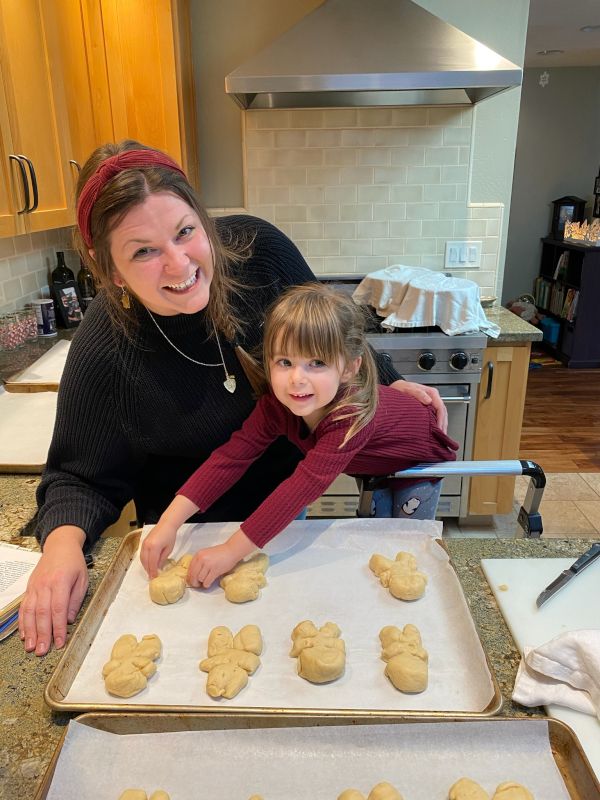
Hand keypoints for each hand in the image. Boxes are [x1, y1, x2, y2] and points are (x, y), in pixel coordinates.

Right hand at [19, 526, 87, 655]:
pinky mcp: (29, 589)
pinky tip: (24, 634)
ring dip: (30, 632)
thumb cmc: (74, 563)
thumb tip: (69, 621)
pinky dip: (22, 622)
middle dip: (42, 634)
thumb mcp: (83, 579)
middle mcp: (45, 585)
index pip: (59, 609)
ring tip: (31, 648)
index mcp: (61, 582)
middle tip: (42, 652)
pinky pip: (24, 607)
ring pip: (30, 612)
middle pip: (42, 613)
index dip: (58, 628)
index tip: (59, 643)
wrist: (59, 546)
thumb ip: (76, 600)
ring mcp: (35, 587)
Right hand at [140, 520, 177, 578]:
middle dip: (148, 570)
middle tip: (151, 577)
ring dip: (145, 566)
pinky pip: (141, 554)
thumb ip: (162, 559)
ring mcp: (143, 544)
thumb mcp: (168, 549)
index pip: (152, 562)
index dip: (153, 571)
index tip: (154, 578)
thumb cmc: (170, 536)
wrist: (166, 524)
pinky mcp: (143, 542)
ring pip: (142, 558)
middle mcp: (147, 546)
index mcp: (154, 547)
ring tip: (149, 571)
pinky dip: (144, 560)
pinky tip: (148, 564)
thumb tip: (158, 567)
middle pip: (145, 561)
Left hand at [187, 544, 241, 589]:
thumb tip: (193, 574)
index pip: (190, 569)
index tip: (192, 580)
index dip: (190, 577)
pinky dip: (207, 584)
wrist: (231, 550)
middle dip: (194, 582)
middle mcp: (202, 559)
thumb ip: (199, 561)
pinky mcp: (215, 570)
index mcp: (198, 555)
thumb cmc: (220, 553)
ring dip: (202, 583)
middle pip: (193, 575)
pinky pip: (207, 581)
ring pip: (200, 579)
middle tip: (197, 584)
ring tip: (205, 581)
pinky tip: (209, 583)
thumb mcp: (206, 554)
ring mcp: (208, 564)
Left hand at [390, 380, 447, 433]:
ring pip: (441, 414)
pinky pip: (436, 415)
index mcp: (432, 393)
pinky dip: (437, 423)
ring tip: (440, 435)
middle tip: (442, 435)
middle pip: (443, 412)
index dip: (441, 419)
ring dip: (442, 425)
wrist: (396, 387)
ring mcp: (432, 402)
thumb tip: (429, 401)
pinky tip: (435, 430)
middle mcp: (433, 397)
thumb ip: (418, 393)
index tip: (439, 428)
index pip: (440, 407)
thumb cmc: (401, 388)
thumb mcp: (408, 389)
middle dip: (443, 424)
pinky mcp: (428, 406)